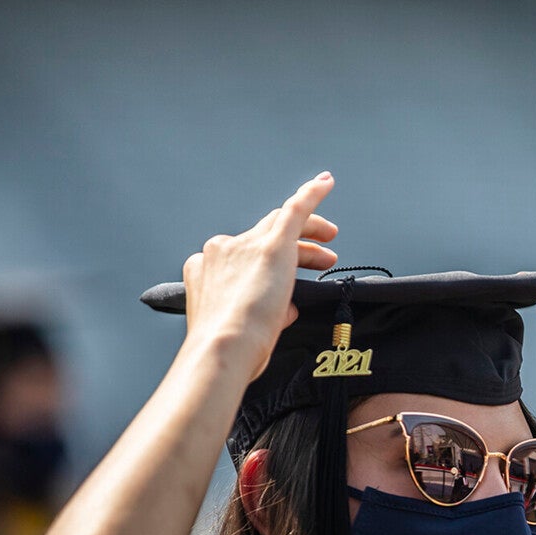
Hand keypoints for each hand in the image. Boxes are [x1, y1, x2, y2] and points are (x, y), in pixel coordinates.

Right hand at [182, 172, 338, 380]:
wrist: (223, 349)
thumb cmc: (230, 352)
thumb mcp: (241, 330)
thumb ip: (266, 315)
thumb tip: (287, 310)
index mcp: (204, 270)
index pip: (242, 258)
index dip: (267, 267)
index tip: (281, 277)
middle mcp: (220, 251)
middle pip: (263, 237)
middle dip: (296, 247)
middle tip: (323, 259)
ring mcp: (244, 245)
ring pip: (281, 227)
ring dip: (309, 234)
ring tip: (331, 245)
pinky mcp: (272, 244)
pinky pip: (295, 209)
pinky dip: (311, 194)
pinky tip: (326, 182)